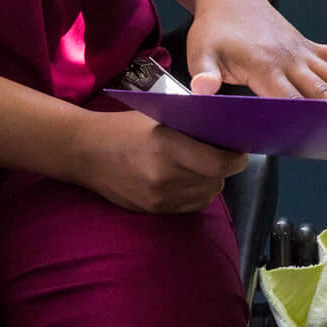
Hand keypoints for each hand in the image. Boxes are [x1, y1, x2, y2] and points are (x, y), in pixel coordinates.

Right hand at [68, 105, 249, 213]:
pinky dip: (195, 194)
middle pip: (215, 182)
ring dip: (210, 183)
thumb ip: (193, 126)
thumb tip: (228, 132)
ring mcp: (158, 197)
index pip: (218, 164)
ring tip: (204, 167)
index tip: (240, 153)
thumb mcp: (161, 116)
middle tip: (223, 156)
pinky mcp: (152, 210)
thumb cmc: (125, 127)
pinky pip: (189, 206)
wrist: (85, 152)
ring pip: (205, 196)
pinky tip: (188, 179)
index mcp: (169, 148)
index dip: (236, 160)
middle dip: (224, 170)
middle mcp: (165, 177)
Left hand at [178, 0, 326, 112]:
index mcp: (265, 67)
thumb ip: (205, 75)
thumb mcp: (202, 52)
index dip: (312, 116)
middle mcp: (290, 61)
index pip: (291, 99)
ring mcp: (303, 53)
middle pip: (325, 92)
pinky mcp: (309, 46)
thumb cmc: (215, 28)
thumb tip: (202, 92)